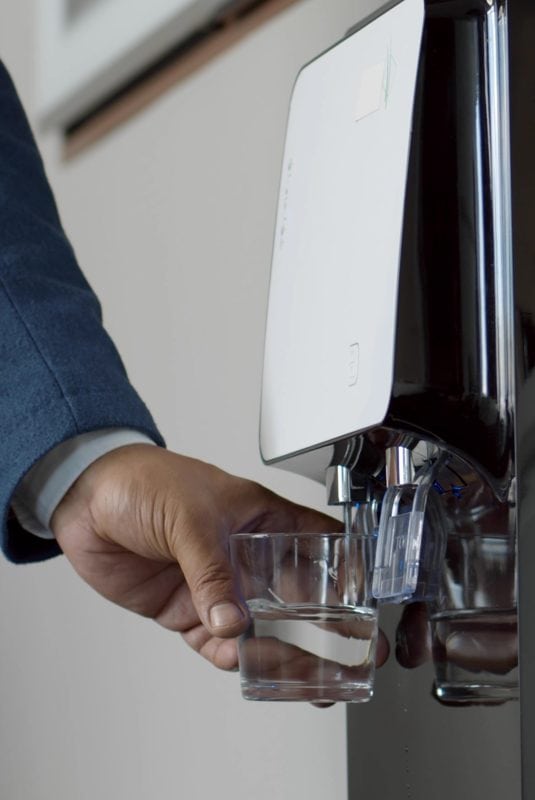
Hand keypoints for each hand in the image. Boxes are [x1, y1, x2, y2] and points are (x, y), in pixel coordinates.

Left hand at [52, 444, 340, 670]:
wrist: (87, 499)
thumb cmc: (144, 482)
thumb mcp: (189, 517)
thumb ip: (210, 571)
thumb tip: (231, 622)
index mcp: (259, 518)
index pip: (316, 543)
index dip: (347, 568)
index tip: (371, 599)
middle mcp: (245, 555)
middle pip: (297, 595)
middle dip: (328, 624)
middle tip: (359, 650)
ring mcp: (217, 585)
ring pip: (262, 627)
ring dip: (286, 654)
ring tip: (313, 680)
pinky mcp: (186, 609)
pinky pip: (217, 643)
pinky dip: (232, 658)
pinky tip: (246, 666)